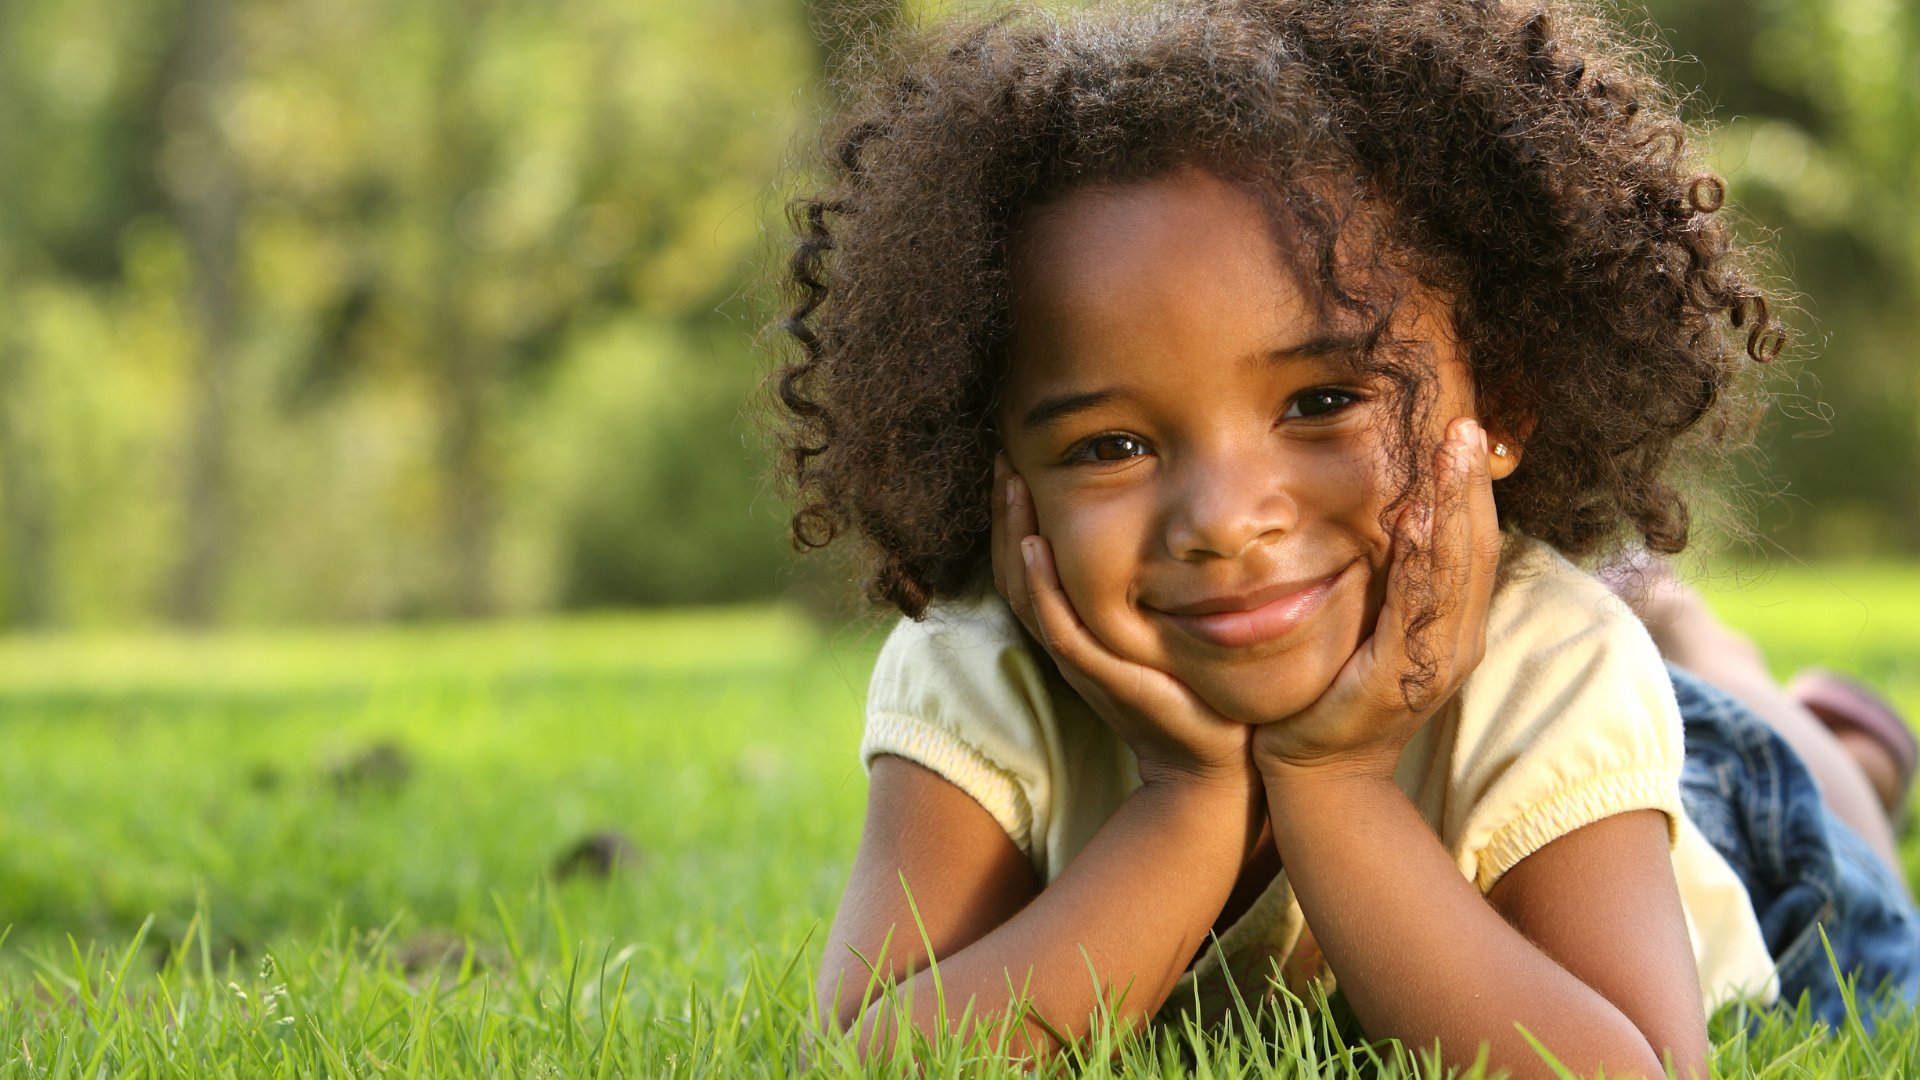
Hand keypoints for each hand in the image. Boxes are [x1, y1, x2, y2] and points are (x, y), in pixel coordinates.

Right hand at [992, 454, 1254, 791]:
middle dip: (1007, 511)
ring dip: (1014, 534)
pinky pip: (1056, 626)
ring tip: (1013, 483)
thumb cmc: (1197, 689)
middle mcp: (1070, 640)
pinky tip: (1034, 544)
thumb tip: (1174, 525)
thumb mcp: (1168, 623)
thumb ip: (1156, 584)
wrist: (1216, 758)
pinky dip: (1040, 585)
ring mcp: (1081, 659)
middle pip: (1015, 568)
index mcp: (1079, 626)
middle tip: (1005, 456)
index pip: (1029, 562)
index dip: (1016, 514)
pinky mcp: (1100, 675)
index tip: (1019, 461)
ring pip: (1026, 590)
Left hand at [1251, 418, 1503, 779]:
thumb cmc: (1334, 695)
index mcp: (1453, 625)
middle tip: (1466, 421)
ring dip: (1454, 505)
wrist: (1317, 775)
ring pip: (1456, 570)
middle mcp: (1458, 640)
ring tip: (1452, 449)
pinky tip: (1415, 520)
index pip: (1473, 542)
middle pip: (1476, 546)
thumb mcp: (1368, 627)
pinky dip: (1419, 562)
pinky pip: (1416, 609)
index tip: (1464, 429)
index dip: (1471, 487)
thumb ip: (1386, 581)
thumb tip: (1388, 516)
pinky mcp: (1400, 680)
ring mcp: (1435, 662)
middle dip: (1470, 481)